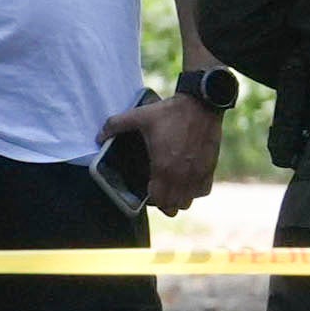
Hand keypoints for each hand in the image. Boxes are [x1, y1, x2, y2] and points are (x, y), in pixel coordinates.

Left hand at [108, 92, 219, 215]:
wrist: (201, 104)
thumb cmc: (170, 112)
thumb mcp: (139, 116)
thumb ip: (115, 125)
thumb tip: (98, 137)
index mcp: (163, 167)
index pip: (158, 199)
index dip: (150, 199)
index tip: (147, 191)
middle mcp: (182, 175)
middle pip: (173, 206)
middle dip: (163, 203)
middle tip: (157, 192)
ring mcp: (198, 173)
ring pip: (188, 201)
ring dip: (179, 199)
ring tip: (172, 188)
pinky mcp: (211, 167)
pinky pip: (204, 191)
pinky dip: (195, 191)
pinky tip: (187, 181)